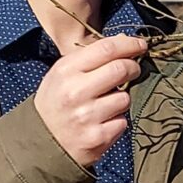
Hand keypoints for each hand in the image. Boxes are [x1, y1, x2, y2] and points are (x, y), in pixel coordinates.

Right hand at [36, 33, 146, 167]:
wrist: (42, 142)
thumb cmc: (56, 102)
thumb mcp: (62, 74)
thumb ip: (89, 57)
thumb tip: (124, 41)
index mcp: (66, 71)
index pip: (106, 49)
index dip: (129, 45)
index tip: (140, 45)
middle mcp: (76, 92)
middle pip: (121, 69)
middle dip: (133, 68)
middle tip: (133, 70)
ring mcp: (87, 116)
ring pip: (124, 98)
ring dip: (121, 99)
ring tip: (105, 104)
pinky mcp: (98, 137)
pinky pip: (122, 121)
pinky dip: (117, 121)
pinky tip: (102, 122)